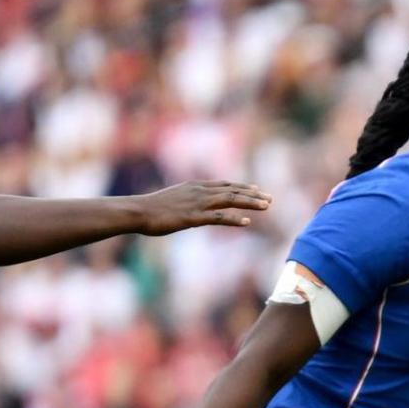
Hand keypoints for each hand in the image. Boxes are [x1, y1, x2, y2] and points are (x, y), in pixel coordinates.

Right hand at [132, 181, 271, 234]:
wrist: (138, 211)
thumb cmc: (152, 209)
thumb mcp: (173, 200)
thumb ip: (187, 200)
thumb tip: (194, 206)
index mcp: (195, 186)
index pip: (225, 185)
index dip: (243, 187)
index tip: (257, 189)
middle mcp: (199, 191)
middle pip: (232, 190)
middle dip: (253, 194)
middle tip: (270, 199)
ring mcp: (197, 204)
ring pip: (230, 200)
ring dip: (250, 203)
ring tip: (267, 206)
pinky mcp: (193, 217)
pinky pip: (218, 217)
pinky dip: (234, 219)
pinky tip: (247, 222)